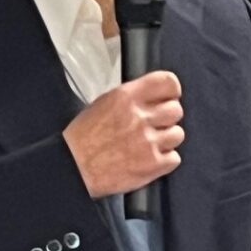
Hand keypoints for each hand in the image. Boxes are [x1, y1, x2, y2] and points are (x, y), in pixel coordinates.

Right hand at [63, 72, 183, 197]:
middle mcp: (139, 117)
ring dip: (166, 140)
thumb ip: (132, 98)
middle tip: (153, 126)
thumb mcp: (103, 104)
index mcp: (126, 98)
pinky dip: (164, 160)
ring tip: (146, 144)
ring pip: (177, 134)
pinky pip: (174, 157)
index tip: (170, 97)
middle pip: (176, 110)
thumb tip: (155, 96)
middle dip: (167, 118)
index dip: (172, 91)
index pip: (167, 82)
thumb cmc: (83, 138)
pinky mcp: (153, 164)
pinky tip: (147, 159)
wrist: (73, 168)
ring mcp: (148, 141)